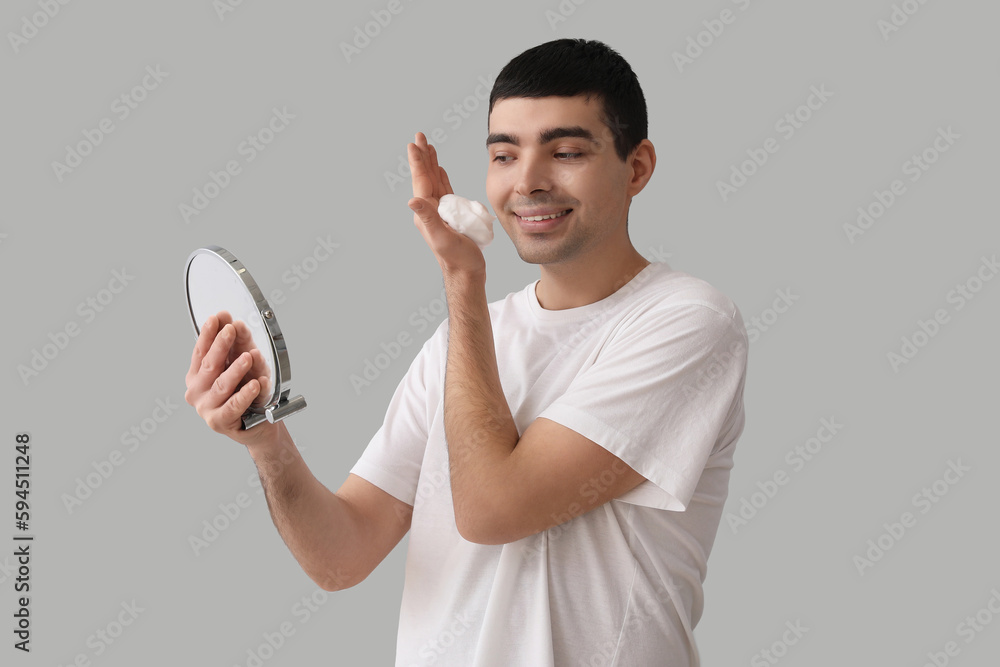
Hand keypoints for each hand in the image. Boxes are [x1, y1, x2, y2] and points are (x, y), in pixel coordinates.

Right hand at [184, 311, 275, 446]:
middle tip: (231, 329)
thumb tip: (228, 319)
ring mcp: (206, 407)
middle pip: (209, 365)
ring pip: (222, 385)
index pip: (201, 352)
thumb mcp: (240, 364)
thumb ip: (234, 343)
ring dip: (236, 369)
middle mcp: (196, 391)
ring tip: (248, 356)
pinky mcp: (219, 421)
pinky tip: (257, 383)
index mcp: (196, 376)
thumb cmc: (245, 392)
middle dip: (221, 345)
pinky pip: (235, 405)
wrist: (256, 424)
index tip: (216, 317)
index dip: (208, 334)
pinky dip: (247, 394)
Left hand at [407, 132, 485, 279]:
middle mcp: (430, 210)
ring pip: (434, 180)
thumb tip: (412, 200)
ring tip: (429, 147)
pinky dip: (441, 177)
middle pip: (426, 177)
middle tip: (420, 136)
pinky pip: (444, 190)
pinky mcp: (450, 214)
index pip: (421, 181)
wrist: (466, 272)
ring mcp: (439, 211)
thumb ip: (428, 219)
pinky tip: (440, 169)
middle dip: (423, 156)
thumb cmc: (457, 258)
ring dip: (431, 163)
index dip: (418, 162)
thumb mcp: (442, 238)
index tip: (414, 144)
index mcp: (426, 212)